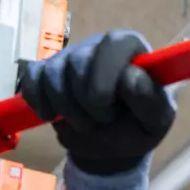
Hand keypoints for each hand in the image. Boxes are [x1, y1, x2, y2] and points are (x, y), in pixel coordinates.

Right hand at [19, 30, 174, 174]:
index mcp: (131, 50)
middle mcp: (99, 46)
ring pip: (55, 72)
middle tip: (100, 120)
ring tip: (83, 123)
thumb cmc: (136, 128)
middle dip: (86, 100)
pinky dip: (39, 101)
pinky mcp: (46, 71)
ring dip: (66, 108)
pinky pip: (33, 77)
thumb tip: (132, 76)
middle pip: (79, 61)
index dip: (108, 78)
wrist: (108, 146)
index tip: (111, 109)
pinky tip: (51, 115)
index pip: (116, 44)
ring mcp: (70, 57)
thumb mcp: (156, 121)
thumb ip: (152, 99)